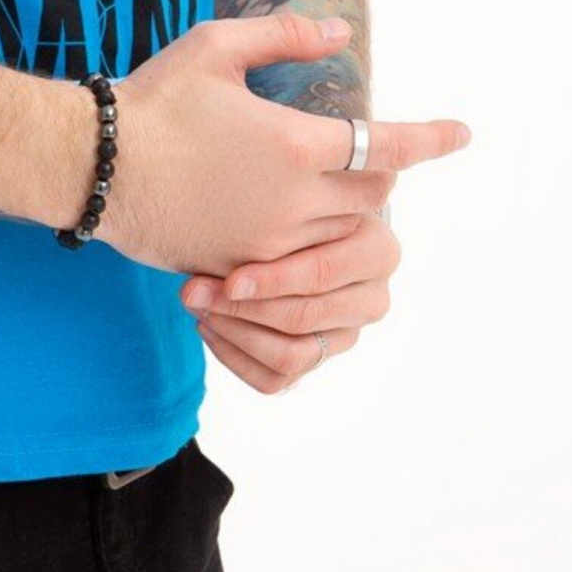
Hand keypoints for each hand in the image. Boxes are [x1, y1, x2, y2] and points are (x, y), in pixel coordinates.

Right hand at [95, 12, 468, 283]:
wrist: (92, 167)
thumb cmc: (153, 99)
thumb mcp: (216, 48)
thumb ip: (285, 37)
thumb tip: (341, 34)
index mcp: (296, 143)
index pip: (387, 145)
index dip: (431, 139)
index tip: (463, 136)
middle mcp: (294, 200)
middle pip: (373, 198)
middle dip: (378, 176)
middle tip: (364, 157)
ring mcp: (268, 243)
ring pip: (341, 239)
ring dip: (345, 215)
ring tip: (327, 193)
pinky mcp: (239, 270)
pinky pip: (299, 270)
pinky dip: (308, 246)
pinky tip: (289, 226)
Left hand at [178, 205, 402, 394]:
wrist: (305, 223)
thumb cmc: (297, 200)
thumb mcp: (300, 192)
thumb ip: (284, 204)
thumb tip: (238, 227)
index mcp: (378, 251)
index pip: (322, 275)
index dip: (273, 281)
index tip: (227, 279)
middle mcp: (372, 298)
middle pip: (303, 317)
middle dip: (241, 308)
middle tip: (192, 291)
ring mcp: (348, 334)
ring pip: (290, 355)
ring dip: (234, 333)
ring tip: (197, 306)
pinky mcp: (320, 359)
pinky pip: (275, 379)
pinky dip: (234, 356)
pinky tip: (208, 326)